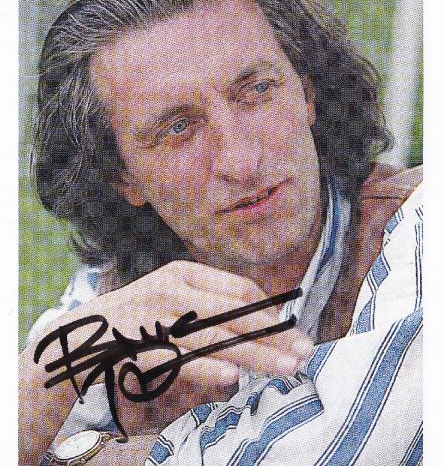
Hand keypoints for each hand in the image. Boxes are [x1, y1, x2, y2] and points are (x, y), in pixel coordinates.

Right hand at [97, 260, 313, 433]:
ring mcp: (155, 318)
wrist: (78, 335)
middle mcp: (172, 290)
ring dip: (256, 355)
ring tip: (287, 368)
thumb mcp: (171, 296)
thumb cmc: (135, 317)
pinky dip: (207, 369)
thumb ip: (209, 304)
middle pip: (235, 313)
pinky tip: (233, 378)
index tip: (292, 331)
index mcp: (183, 273)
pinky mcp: (139, 347)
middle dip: (275, 334)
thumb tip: (261, 325)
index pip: (239, 290)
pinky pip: (181, 360)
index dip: (270, 311)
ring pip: (217, 338)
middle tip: (305, 351)